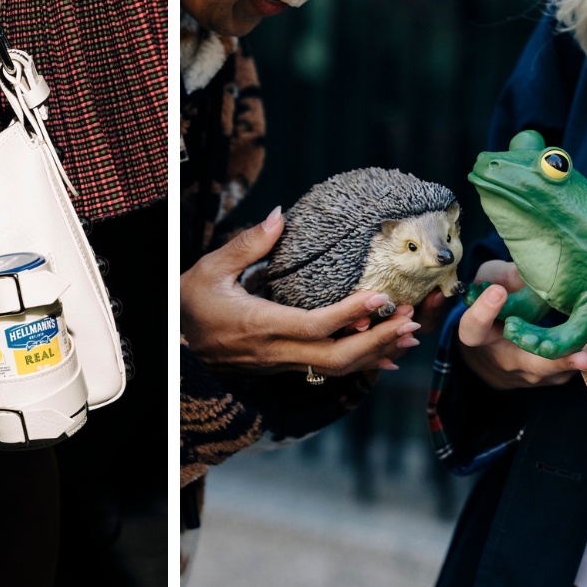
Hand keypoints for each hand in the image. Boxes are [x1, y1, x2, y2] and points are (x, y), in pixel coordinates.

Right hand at [180, 207, 421, 376]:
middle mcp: (275, 351)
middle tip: (411, 320)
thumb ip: (247, 244)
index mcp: (259, 326)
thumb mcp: (209, 270)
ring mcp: (281, 364)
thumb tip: (278, 215)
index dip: (351, 313)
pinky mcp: (285, 367)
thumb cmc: (189, 306)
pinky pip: (329, 371)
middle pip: (336, 358)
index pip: (314, 326)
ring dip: (377, 353)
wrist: (175, 348)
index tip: (380, 296)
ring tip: (411, 334)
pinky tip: (388, 356)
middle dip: (378, 341)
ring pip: (337, 369)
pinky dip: (362, 363)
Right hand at [458, 263, 586, 389]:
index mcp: (480, 336)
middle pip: (533, 363)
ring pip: (569, 367)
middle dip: (559, 359)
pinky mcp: (556, 376)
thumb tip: (525, 269)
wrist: (490, 351)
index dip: (484, 312)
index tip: (498, 293)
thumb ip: (502, 278)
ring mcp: (534, 373)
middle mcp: (508, 360)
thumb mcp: (487, 286)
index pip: (475, 328)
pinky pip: (581, 364)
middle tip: (581, 355)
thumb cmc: (490, 309)